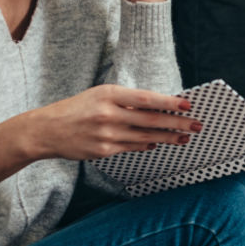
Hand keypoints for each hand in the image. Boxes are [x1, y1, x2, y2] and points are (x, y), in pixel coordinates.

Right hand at [18, 84, 199, 160]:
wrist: (47, 129)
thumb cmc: (78, 108)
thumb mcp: (101, 95)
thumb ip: (128, 101)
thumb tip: (160, 106)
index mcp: (109, 94)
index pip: (147, 98)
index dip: (170, 102)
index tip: (189, 104)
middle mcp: (108, 114)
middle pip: (151, 119)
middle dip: (178, 123)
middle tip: (197, 125)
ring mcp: (106, 134)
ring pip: (145, 137)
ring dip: (168, 137)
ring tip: (185, 137)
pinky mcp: (103, 151)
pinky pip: (132, 147)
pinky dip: (147, 144)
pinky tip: (159, 142)